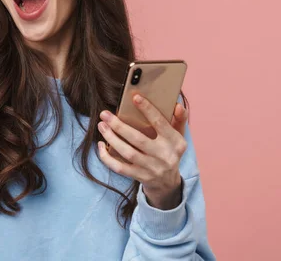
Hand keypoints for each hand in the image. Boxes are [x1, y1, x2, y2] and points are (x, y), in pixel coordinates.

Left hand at [97, 95, 187, 209]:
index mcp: (175, 142)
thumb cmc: (170, 152)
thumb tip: (177, 105)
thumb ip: (179, 120)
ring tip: (101, 126)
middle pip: (138, 139)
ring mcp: (152, 168)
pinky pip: (120, 168)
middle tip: (104, 114)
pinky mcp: (140, 177)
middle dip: (119, 125)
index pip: (160, 123)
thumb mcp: (179, 136)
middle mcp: (164, 156)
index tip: (135, 97)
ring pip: (127, 152)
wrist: (168, 183)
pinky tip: (100, 146)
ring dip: (111, 138)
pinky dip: (107, 157)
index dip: (148, 109)